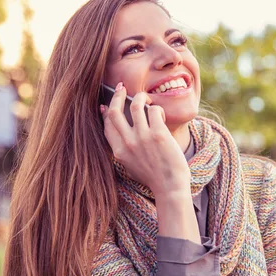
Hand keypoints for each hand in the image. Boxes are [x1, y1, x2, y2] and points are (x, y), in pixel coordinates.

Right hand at [101, 82, 189, 196]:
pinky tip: (160, 115)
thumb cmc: (153, 178)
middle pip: (115, 111)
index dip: (106, 112)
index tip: (106, 104)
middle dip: (117, 95)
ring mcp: (142, 137)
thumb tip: (123, 132)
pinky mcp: (158, 134)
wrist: (170, 187)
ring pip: (135, 105)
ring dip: (140, 96)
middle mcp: (127, 143)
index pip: (107, 125)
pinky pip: (154, 110)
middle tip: (121, 87)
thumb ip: (124, 150)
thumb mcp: (130, 166)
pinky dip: (157, 109)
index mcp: (118, 151)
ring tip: (145, 97)